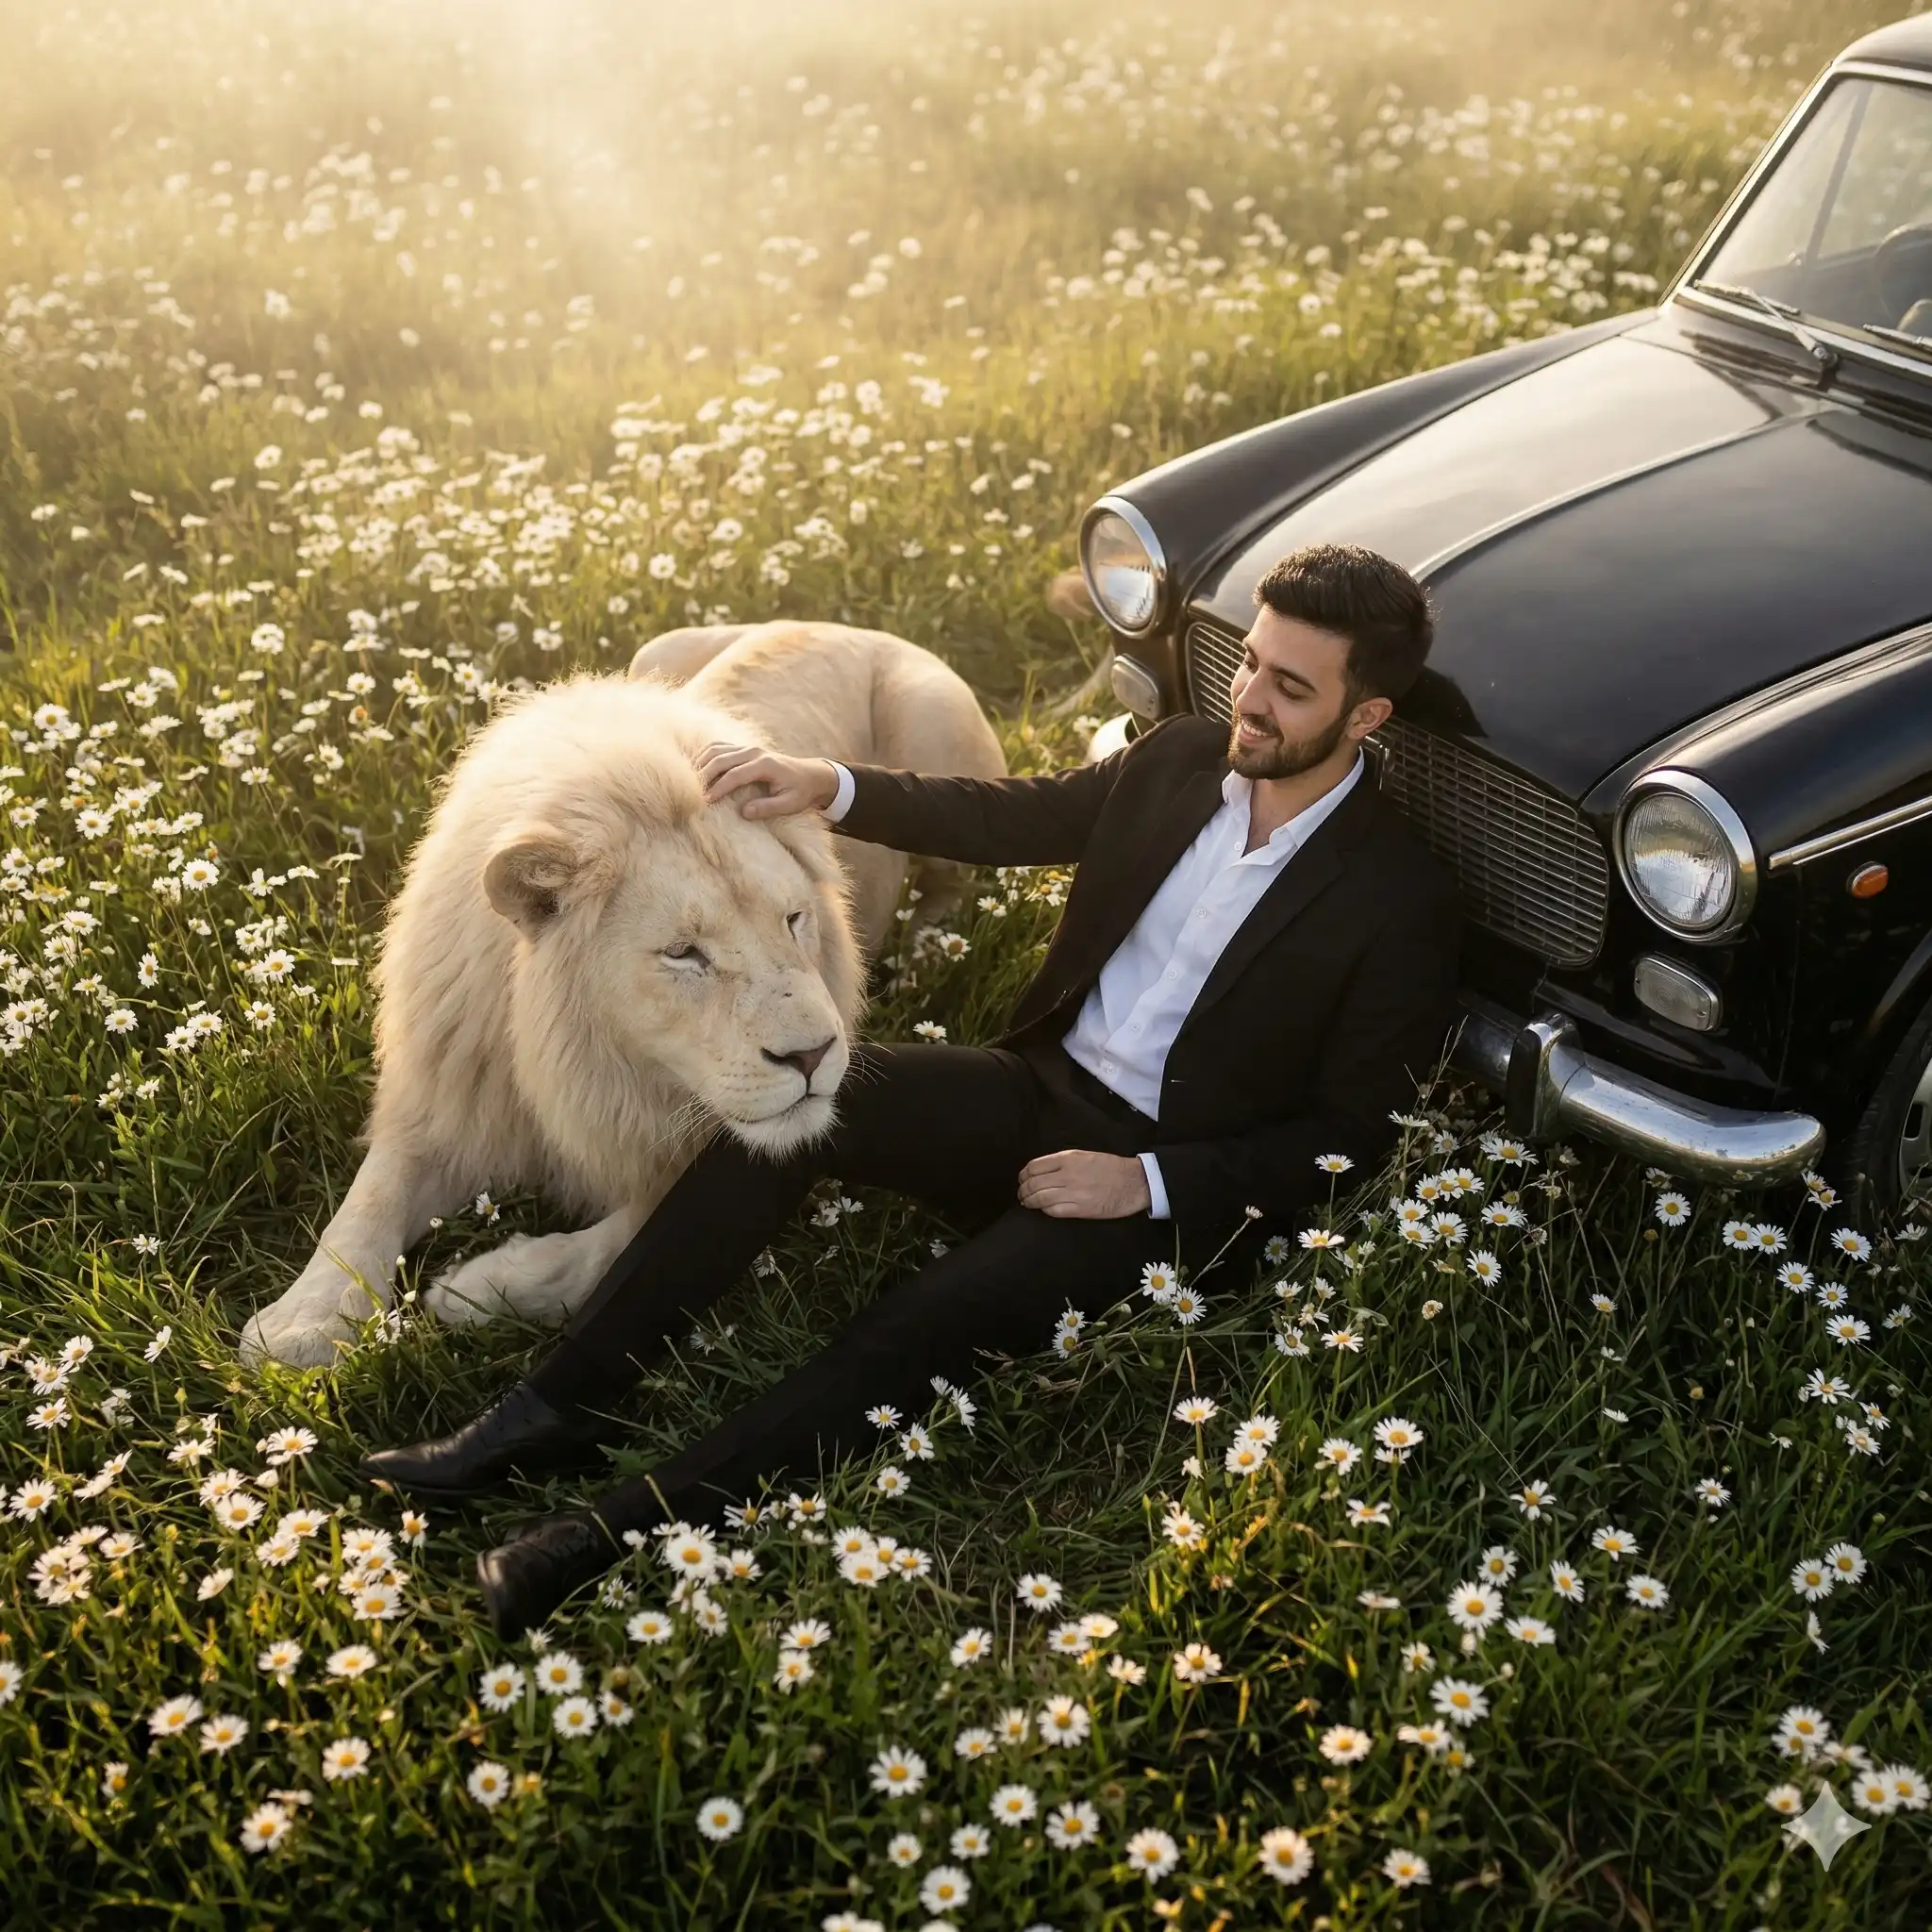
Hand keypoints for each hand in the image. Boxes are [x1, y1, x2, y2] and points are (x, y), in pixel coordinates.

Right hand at [697, 742, 839, 819]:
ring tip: (691, 782)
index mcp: (765, 764)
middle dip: (704, 776)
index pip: (735, 775)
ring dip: (701, 763)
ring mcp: (748, 747)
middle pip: (721, 759)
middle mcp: (754, 752)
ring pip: (716, 749)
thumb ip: (768, 808)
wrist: (810, 775)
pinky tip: (697, 769)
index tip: (706, 802)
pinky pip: (719, 746)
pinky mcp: (744, 748)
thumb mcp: (790, 804)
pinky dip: (705, 755)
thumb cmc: (800, 791)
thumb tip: (743, 812)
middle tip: (692, 793)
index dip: (719, 788)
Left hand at [1016, 1149, 1151, 1218]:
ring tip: (1027, 1204)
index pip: (1034, 1167)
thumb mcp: (1084, 1155)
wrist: (1134, 1182)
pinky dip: (1044, 1210)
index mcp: (1067, 1158)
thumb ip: (1062, 1162)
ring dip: (1030, 1202)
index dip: (1023, 1175)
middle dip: (1023, 1191)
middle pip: (1033, 1184)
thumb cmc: (1110, 1167)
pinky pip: (1054, 1211)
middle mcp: (1067, 1174)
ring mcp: (1073, 1192)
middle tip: (1022, 1195)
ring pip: (1040, 1198)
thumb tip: (1041, 1171)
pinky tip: (1043, 1210)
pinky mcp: (1080, 1209)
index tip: (1022, 1180)